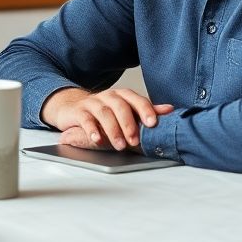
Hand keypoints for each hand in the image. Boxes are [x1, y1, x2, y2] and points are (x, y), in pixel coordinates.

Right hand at [42, 87, 173, 150]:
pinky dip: (92, 129)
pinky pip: (85, 119)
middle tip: (134, 141)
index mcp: (122, 95)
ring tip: (119, 145)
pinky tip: (97, 139)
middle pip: (120, 105)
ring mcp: (92, 102)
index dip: (145, 110)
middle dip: (129, 124)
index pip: (136, 99)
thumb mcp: (125, 110)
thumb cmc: (103, 111)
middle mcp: (107, 96)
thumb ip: (145, 111)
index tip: (153, 123)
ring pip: (103, 112)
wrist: (72, 107)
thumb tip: (169, 110)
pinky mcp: (78, 111)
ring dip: (113, 130)